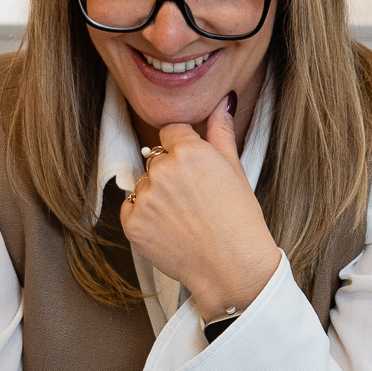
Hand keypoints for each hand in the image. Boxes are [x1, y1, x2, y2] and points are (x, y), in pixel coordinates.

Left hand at [121, 93, 280, 319]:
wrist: (233, 269)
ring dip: (157, 196)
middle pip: (157, 159)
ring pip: (144, 184)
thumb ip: (221, 133)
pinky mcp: (132, 224)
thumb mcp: (235, 171)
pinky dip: (144, 218)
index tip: (196, 172)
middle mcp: (163, 170)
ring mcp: (145, 198)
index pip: (171, 132)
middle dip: (171, 174)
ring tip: (184, 218)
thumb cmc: (240, 221)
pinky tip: (170, 230)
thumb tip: (222, 102)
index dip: (185, 150)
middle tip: (194, 200)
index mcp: (190, 151)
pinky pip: (131, 209)